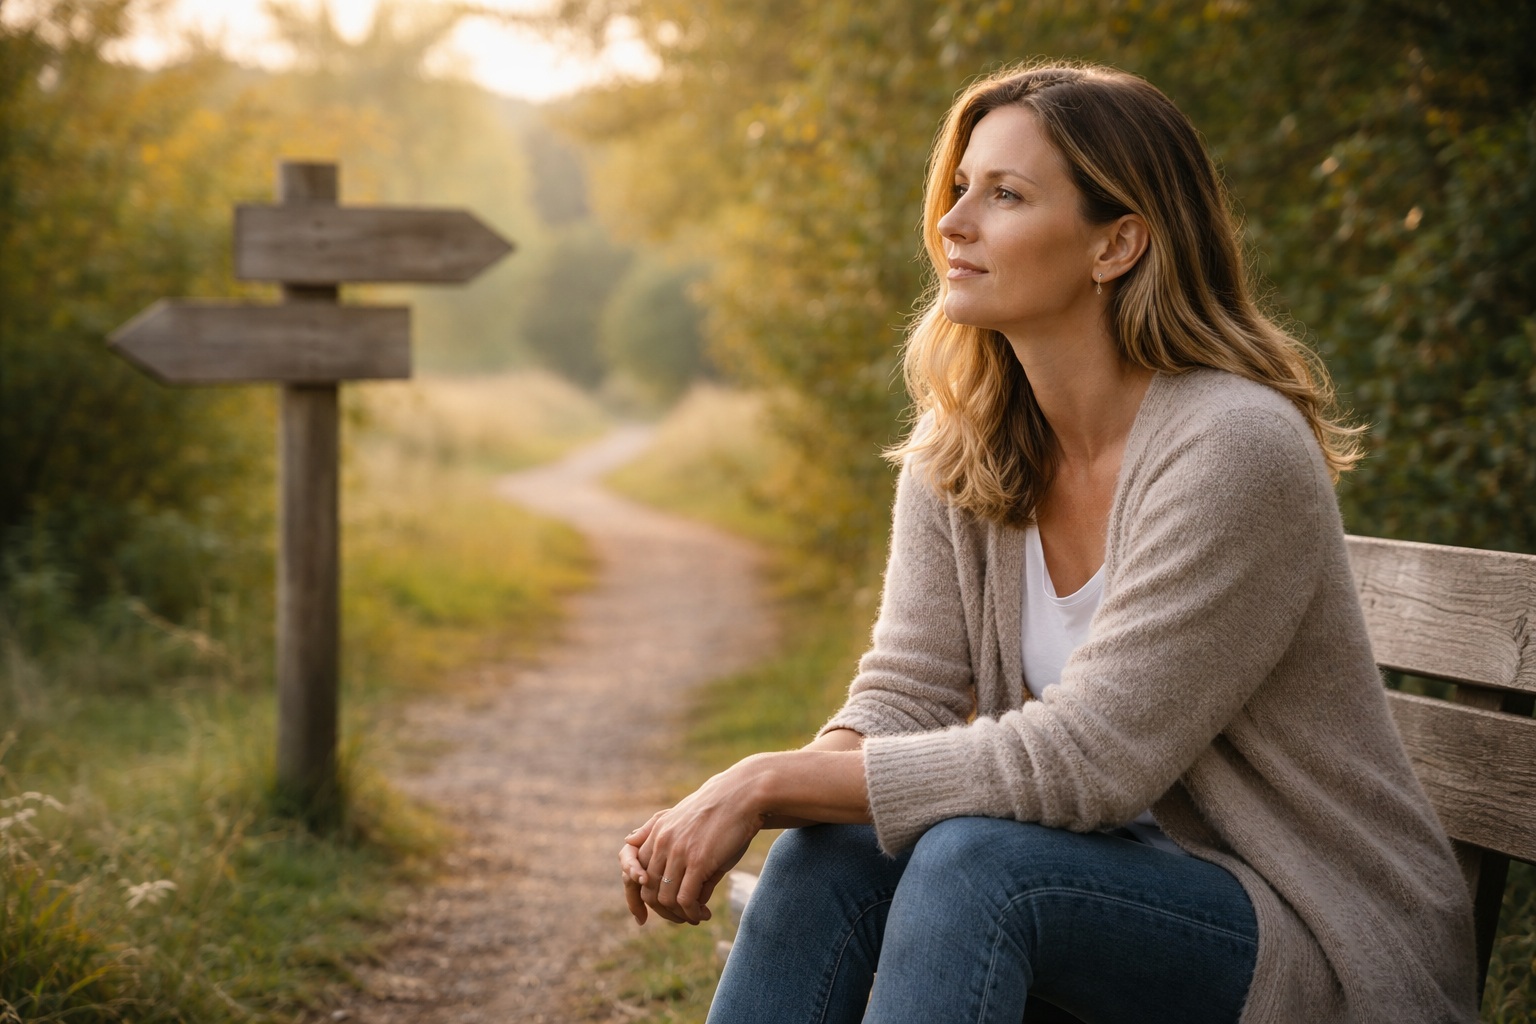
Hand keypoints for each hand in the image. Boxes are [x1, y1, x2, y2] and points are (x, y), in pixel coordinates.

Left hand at [619, 757, 769, 924]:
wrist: (743, 795)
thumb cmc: (720, 813)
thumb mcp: (691, 829)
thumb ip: (674, 852)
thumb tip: (663, 869)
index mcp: (656, 833)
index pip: (635, 875)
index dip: (641, 899)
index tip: (650, 914)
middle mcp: (662, 843)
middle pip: (648, 891)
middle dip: (663, 912)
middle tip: (682, 917)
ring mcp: (678, 853)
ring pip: (666, 899)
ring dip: (680, 915)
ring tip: (696, 917)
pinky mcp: (698, 862)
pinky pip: (685, 899)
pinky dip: (692, 913)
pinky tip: (703, 914)